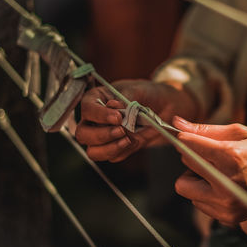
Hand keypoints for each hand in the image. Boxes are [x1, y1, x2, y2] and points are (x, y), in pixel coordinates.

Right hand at [75, 79, 196, 161]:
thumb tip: (114, 106)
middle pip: (83, 134)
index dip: (100, 115)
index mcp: (96, 99)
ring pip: (94, 151)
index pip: (87, 108)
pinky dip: (124, 151)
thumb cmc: (146, 93)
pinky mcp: (115, 148)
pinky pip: (113, 157)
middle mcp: (95, 119)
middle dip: (102, 135)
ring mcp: (103, 136)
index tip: (117, 117)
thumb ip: (125, 98)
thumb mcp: (138, 89)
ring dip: (110, 148)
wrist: (163, 107)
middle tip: (122, 130)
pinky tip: (136, 140)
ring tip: (128, 139)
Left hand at [172, 117, 246, 225]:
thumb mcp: (239, 133)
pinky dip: (204, 192)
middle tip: (211, 155)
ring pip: (185, 186)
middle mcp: (226, 183)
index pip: (189, 145)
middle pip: (185, 164)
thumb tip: (176, 123)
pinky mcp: (225, 217)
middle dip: (193, 156)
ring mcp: (225, 203)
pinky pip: (197, 202)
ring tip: (217, 173)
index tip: (187, 137)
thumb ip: (205, 129)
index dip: (186, 139)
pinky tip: (223, 186)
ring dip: (195, 177)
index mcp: (231, 157)